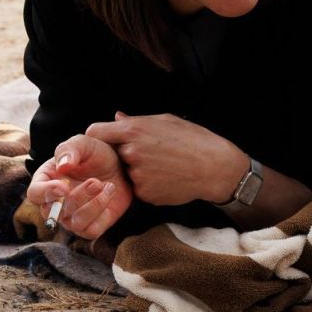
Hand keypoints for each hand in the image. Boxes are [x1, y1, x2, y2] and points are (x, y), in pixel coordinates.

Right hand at [26, 134, 133, 239]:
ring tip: (105, 185)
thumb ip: (69, 149)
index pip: (34, 194)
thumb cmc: (95, 154)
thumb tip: (62, 166)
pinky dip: (103, 213)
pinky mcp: (91, 226)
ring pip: (74, 223)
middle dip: (77, 197)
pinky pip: (91, 231)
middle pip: (54, 212)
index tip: (64, 186)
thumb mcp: (83, 143)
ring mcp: (72, 217)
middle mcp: (55, 203)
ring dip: (93, 206)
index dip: (46, 193)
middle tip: (95, 182)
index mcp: (46, 181)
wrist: (119, 164)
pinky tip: (110, 193)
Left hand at [85, 111, 246, 205]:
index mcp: (135, 130)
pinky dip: (148, 184)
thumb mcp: (167, 121)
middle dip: (124, 154)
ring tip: (163, 166)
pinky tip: (167, 178)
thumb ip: (137, 120)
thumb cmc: (194, 140)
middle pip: (112, 154)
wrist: (215, 167)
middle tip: (150, 153)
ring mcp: (137, 175)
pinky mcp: (144, 193)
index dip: (99, 136)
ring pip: (126, 172)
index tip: (107, 140)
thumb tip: (116, 118)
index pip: (96, 132)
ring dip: (137, 170)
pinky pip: (138, 187)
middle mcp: (131, 152)